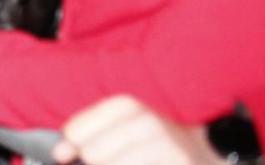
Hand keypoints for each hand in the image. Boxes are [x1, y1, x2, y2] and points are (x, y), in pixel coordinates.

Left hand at [54, 96, 221, 164]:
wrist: (204, 152)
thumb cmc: (152, 138)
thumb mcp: (120, 123)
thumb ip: (85, 133)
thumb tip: (60, 153)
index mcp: (126, 106)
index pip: (76, 131)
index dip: (72, 146)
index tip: (73, 153)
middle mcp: (147, 123)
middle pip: (93, 154)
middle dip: (95, 162)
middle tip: (115, 158)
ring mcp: (166, 149)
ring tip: (130, 161)